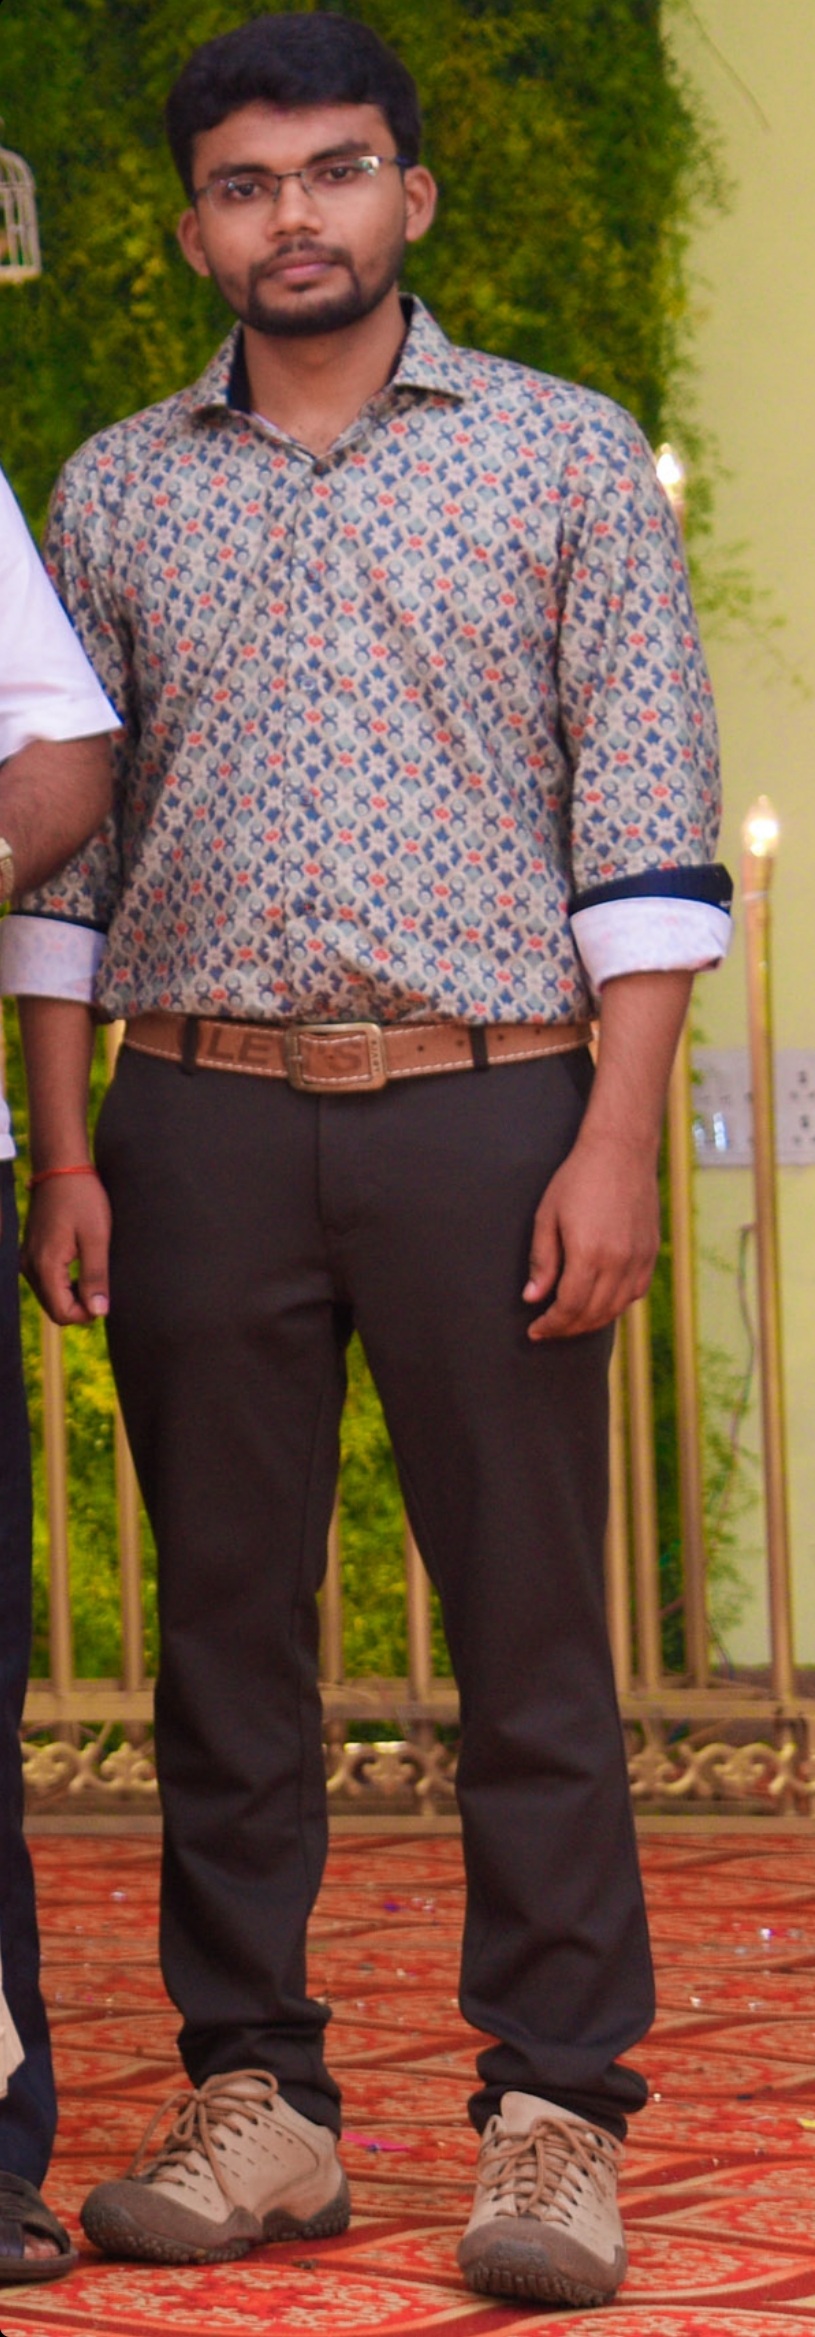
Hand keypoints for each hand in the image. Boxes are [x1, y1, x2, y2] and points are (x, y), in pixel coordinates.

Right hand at [22, 1174, 110, 1326]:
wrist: (61, 1168)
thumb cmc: (82, 1198)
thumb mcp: (96, 1238)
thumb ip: (96, 1277)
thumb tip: (98, 1311)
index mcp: (46, 1266)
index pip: (62, 1313)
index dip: (86, 1314)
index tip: (105, 1297)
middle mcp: (30, 1266)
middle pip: (54, 1308)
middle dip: (79, 1305)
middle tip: (102, 1284)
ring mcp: (27, 1259)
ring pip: (49, 1296)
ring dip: (71, 1294)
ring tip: (93, 1272)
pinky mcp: (31, 1251)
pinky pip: (45, 1281)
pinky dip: (63, 1282)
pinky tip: (80, 1265)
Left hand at [523, 1128, 659, 1339]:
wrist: (621, 1150)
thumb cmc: (578, 1178)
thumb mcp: (547, 1216)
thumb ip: (542, 1261)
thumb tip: (532, 1298)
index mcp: (588, 1252)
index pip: (570, 1307)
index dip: (551, 1324)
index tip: (536, 1331)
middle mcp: (618, 1261)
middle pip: (593, 1314)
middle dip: (568, 1329)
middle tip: (549, 1331)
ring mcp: (639, 1257)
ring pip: (617, 1308)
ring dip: (592, 1322)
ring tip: (571, 1323)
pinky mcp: (651, 1252)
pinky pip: (636, 1292)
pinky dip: (617, 1305)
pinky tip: (600, 1304)